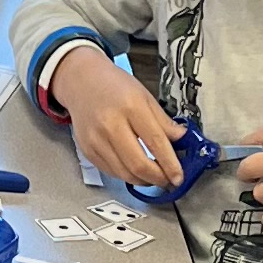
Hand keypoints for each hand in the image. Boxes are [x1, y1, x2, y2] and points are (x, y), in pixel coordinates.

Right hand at [49, 48, 185, 189]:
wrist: (82, 82)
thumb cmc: (114, 86)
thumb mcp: (145, 95)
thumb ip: (163, 121)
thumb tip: (181, 140)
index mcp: (131, 107)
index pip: (155, 142)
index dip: (170, 164)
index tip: (179, 175)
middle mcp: (111, 124)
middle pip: (138, 164)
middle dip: (158, 178)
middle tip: (168, 180)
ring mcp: (96, 139)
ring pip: (124, 173)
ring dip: (143, 181)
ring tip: (153, 177)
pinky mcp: (87, 150)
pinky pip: (111, 172)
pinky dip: (126, 175)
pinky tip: (135, 170)